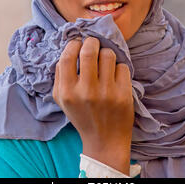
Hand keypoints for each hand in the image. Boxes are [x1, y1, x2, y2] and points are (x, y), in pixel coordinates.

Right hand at [52, 37, 133, 172]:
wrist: (104, 141)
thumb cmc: (81, 115)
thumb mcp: (62, 99)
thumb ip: (60, 74)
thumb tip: (69, 48)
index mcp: (67, 92)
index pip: (68, 57)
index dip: (74, 44)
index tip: (78, 43)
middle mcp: (86, 92)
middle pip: (89, 51)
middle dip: (92, 42)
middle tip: (93, 43)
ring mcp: (107, 93)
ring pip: (108, 55)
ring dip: (106, 53)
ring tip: (104, 60)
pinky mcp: (124, 94)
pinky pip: (122, 66)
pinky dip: (118, 67)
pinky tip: (114, 76)